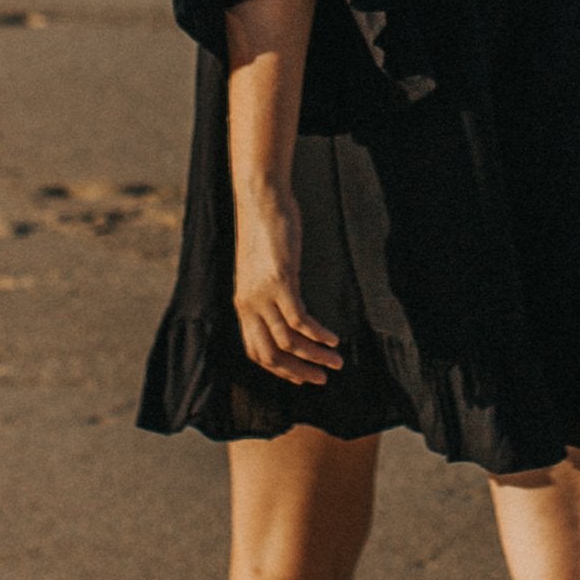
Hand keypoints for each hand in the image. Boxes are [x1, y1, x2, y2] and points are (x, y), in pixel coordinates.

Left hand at [235, 187, 341, 385]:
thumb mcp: (262, 268)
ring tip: (337, 363)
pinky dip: (318, 335)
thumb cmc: (265, 230)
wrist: (260, 199)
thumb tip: (287, 307)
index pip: (255, 350)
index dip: (279, 369)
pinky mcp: (280, 281)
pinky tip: (334, 340)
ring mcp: (263, 294)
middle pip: (270, 354)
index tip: (301, 377)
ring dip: (314, 356)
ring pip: (288, 341)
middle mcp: (248, 304)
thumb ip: (269, 291)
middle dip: (297, 372)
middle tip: (321, 379)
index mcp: (242, 304)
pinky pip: (299, 319)